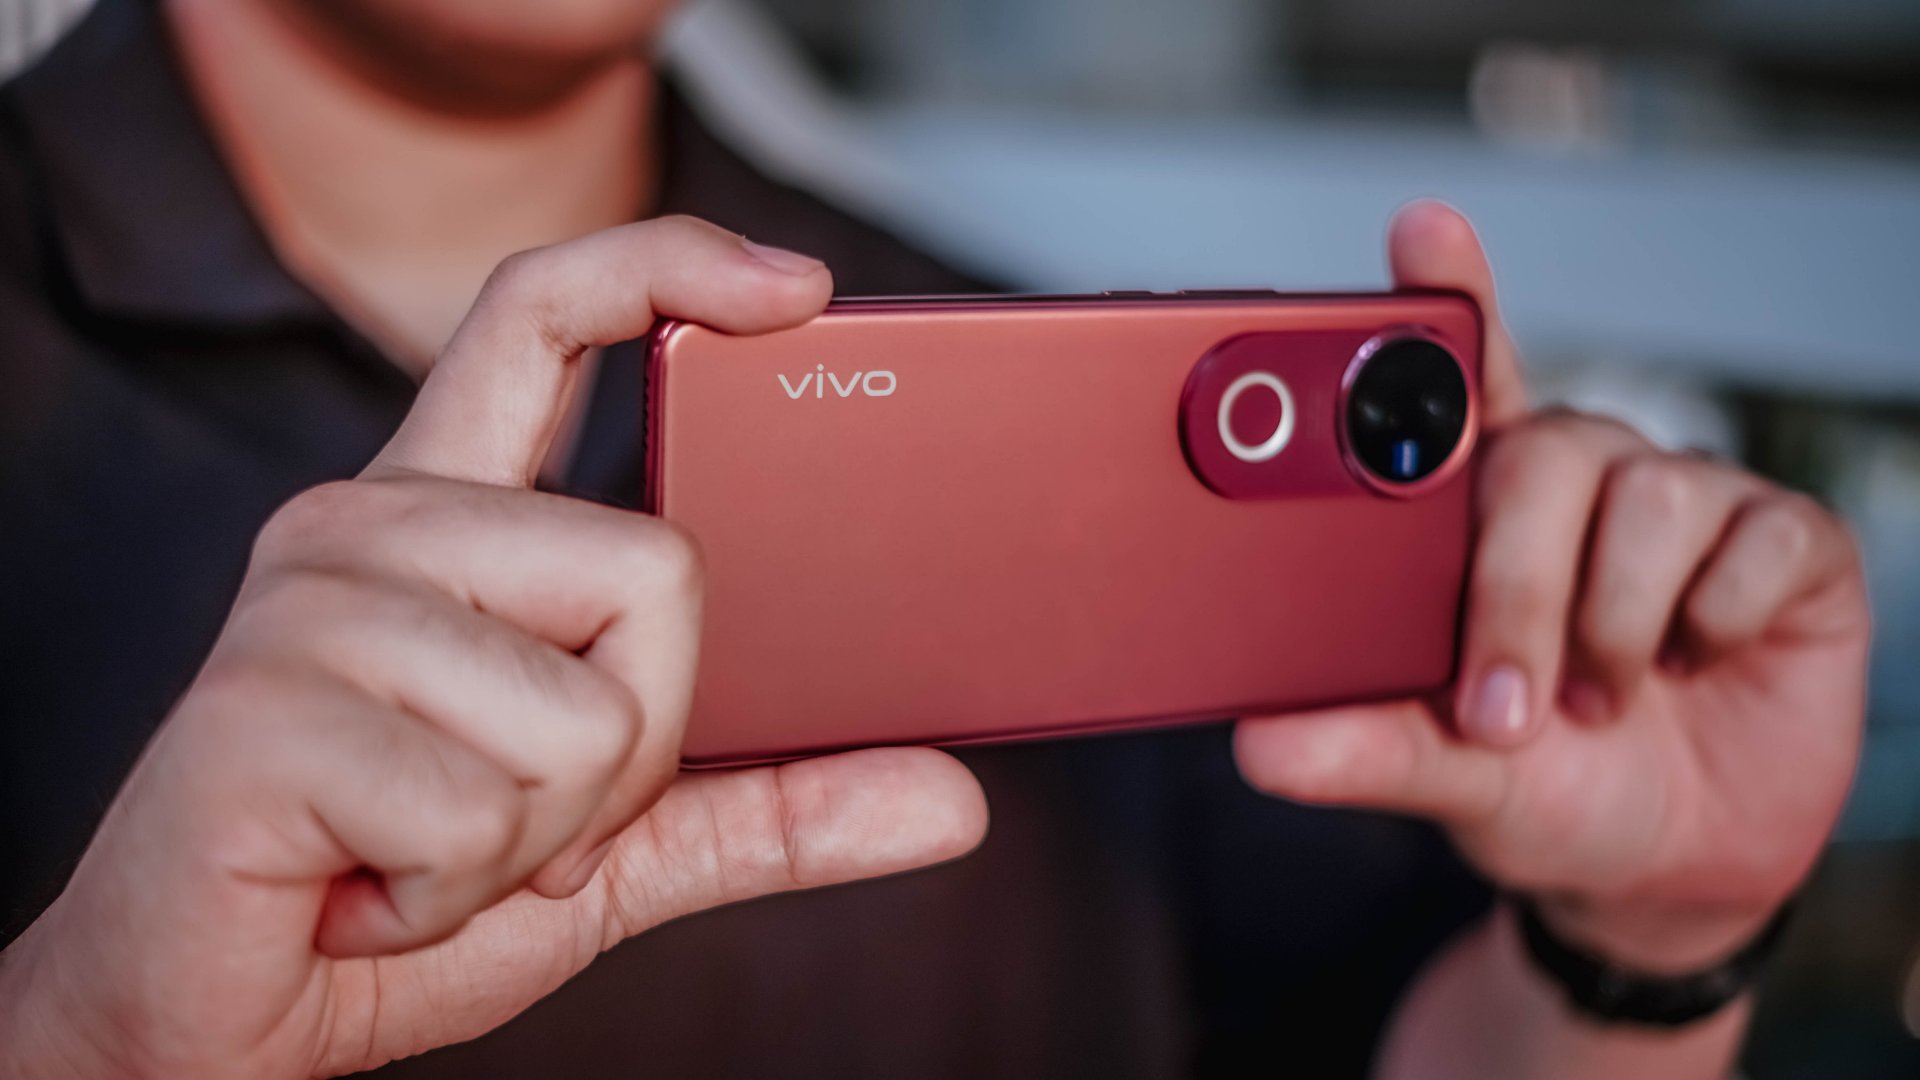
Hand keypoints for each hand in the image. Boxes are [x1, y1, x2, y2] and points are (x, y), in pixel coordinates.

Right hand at [0, 217, 986, 1077]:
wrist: (213, 1024)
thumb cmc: (396, 900)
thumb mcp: (615, 847)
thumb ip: (770, 807)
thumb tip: (956, 798)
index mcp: (446, 521)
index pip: (541, 319)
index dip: (665, 264)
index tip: (796, 284)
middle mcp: (369, 526)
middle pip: (656, 567)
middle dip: (634, 747)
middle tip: (512, 816)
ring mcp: (310, 606)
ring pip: (585, 710)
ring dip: (539, 840)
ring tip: (417, 854)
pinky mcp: (264, 709)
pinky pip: (487, 809)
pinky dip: (456, 894)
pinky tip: (363, 887)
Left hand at [1234, 202, 1868, 971]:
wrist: (1669, 860)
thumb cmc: (1542, 786)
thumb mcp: (1443, 774)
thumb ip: (1363, 744)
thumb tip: (1259, 744)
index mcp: (1485, 509)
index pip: (1462, 379)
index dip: (1449, 296)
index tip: (1422, 234)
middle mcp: (1584, 481)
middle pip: (1545, 451)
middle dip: (1517, 590)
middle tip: (1502, 706)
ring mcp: (1690, 504)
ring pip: (1650, 492)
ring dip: (1615, 626)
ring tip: (1604, 701)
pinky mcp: (1790, 545)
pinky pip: (1761, 540)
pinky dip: (1722, 617)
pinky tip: (1704, 657)